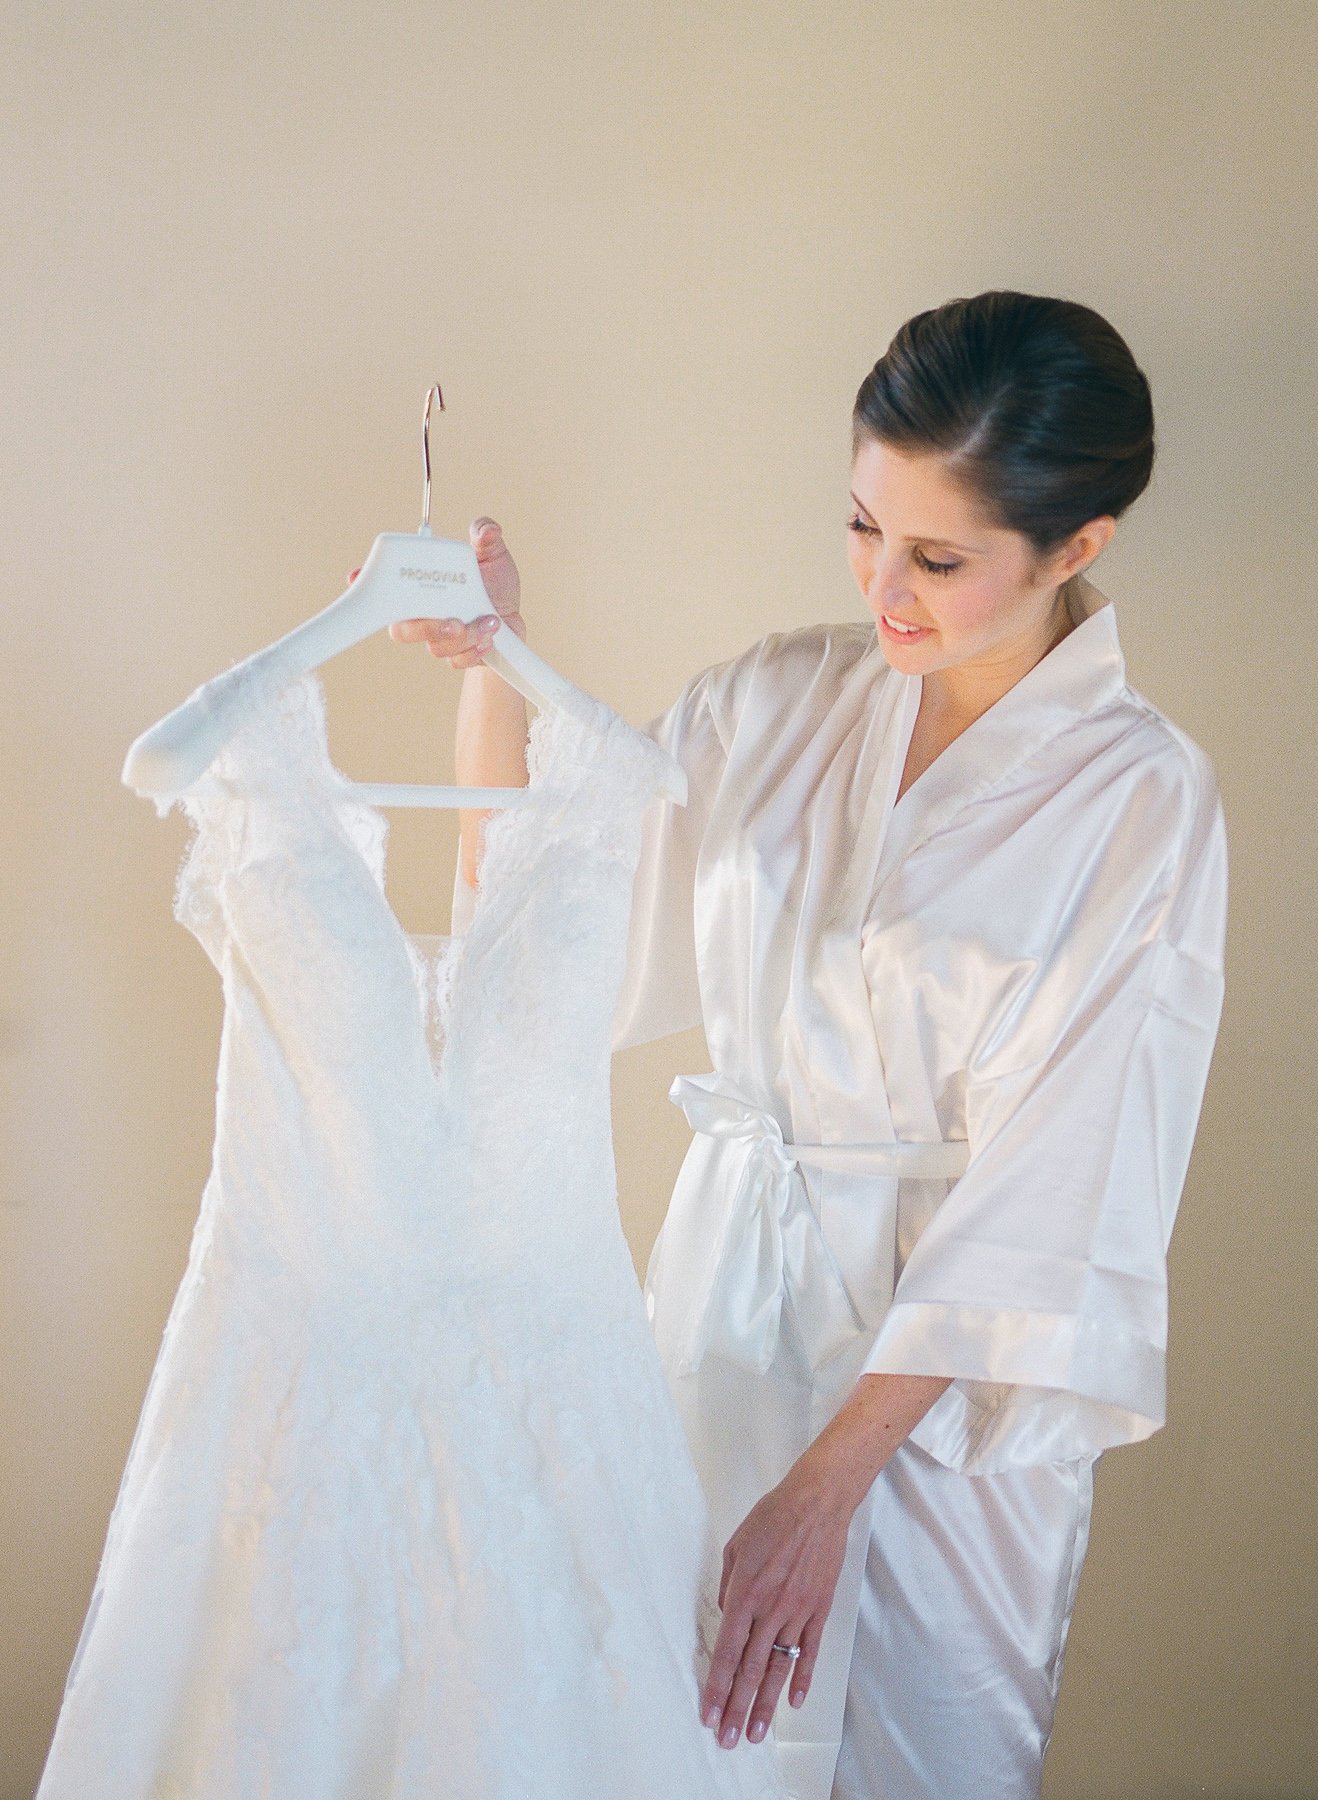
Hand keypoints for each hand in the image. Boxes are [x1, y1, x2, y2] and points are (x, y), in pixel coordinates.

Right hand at [347, 517, 526, 666]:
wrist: (512, 622)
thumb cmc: (496, 586)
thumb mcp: (494, 555)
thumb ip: (486, 535)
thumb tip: (487, 530)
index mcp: (424, 586)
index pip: (385, 585)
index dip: (364, 582)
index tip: (356, 577)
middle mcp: (423, 614)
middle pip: (400, 630)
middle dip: (424, 628)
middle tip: (453, 621)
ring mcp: (437, 637)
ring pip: (434, 647)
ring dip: (463, 637)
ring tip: (488, 621)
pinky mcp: (455, 656)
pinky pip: (455, 662)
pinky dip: (474, 650)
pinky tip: (489, 636)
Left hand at [700, 1459, 851, 1749]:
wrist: (817, 1503)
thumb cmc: (774, 1517)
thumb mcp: (736, 1546)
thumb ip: (728, 1586)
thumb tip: (727, 1616)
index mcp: (746, 1592)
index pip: (728, 1652)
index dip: (717, 1686)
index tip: (708, 1712)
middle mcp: (772, 1609)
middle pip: (752, 1669)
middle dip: (737, 1707)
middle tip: (727, 1738)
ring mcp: (798, 1612)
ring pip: (780, 1668)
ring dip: (767, 1704)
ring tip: (756, 1733)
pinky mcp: (819, 1609)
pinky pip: (810, 1651)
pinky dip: (802, 1678)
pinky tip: (794, 1702)